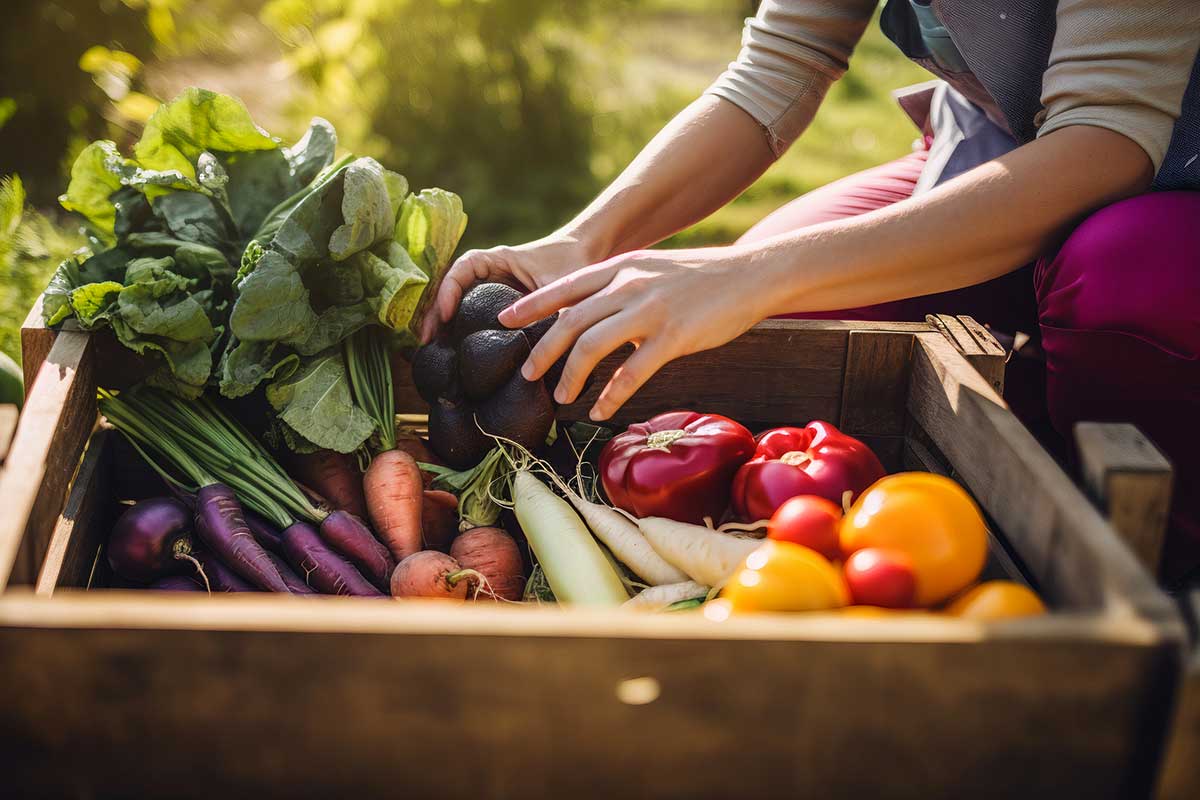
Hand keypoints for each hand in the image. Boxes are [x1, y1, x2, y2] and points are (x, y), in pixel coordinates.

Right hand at [420, 233, 601, 341]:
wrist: (590, 252)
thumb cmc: (576, 261)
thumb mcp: (563, 287)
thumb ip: (552, 311)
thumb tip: (541, 348)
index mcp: (501, 259)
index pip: (463, 268)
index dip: (450, 289)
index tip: (448, 314)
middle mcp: (492, 271)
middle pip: (453, 287)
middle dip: (437, 311)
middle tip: (427, 340)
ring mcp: (494, 287)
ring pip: (459, 300)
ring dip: (443, 321)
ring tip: (432, 347)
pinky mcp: (502, 303)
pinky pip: (473, 310)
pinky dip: (460, 326)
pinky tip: (454, 347)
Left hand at [499, 246, 770, 419]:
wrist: (751, 274)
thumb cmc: (703, 277)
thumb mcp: (653, 269)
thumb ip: (621, 286)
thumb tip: (595, 311)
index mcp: (621, 268)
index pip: (564, 286)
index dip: (530, 305)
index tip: (503, 320)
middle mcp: (629, 285)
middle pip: (570, 320)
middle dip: (542, 351)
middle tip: (526, 374)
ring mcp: (650, 310)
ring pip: (592, 345)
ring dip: (570, 376)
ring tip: (561, 397)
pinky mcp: (673, 336)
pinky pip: (631, 371)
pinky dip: (610, 395)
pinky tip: (599, 410)